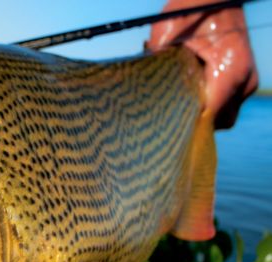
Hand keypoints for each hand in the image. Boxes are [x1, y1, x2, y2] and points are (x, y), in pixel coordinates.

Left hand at [147, 0, 257, 128]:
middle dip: (191, 120)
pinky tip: (187, 90)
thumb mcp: (167, 30)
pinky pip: (224, 104)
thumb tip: (141, 88)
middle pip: (216, 121)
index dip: (186, 123)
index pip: (209, 114)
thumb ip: (157, 58)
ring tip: (177, 97)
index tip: (163, 123)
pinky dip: (206, 103)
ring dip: (199, 112)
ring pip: (222, 116)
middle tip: (165, 111)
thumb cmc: (191, 8)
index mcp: (230, 69)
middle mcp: (244, 80)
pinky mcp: (241, 80)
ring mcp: (245, 81)